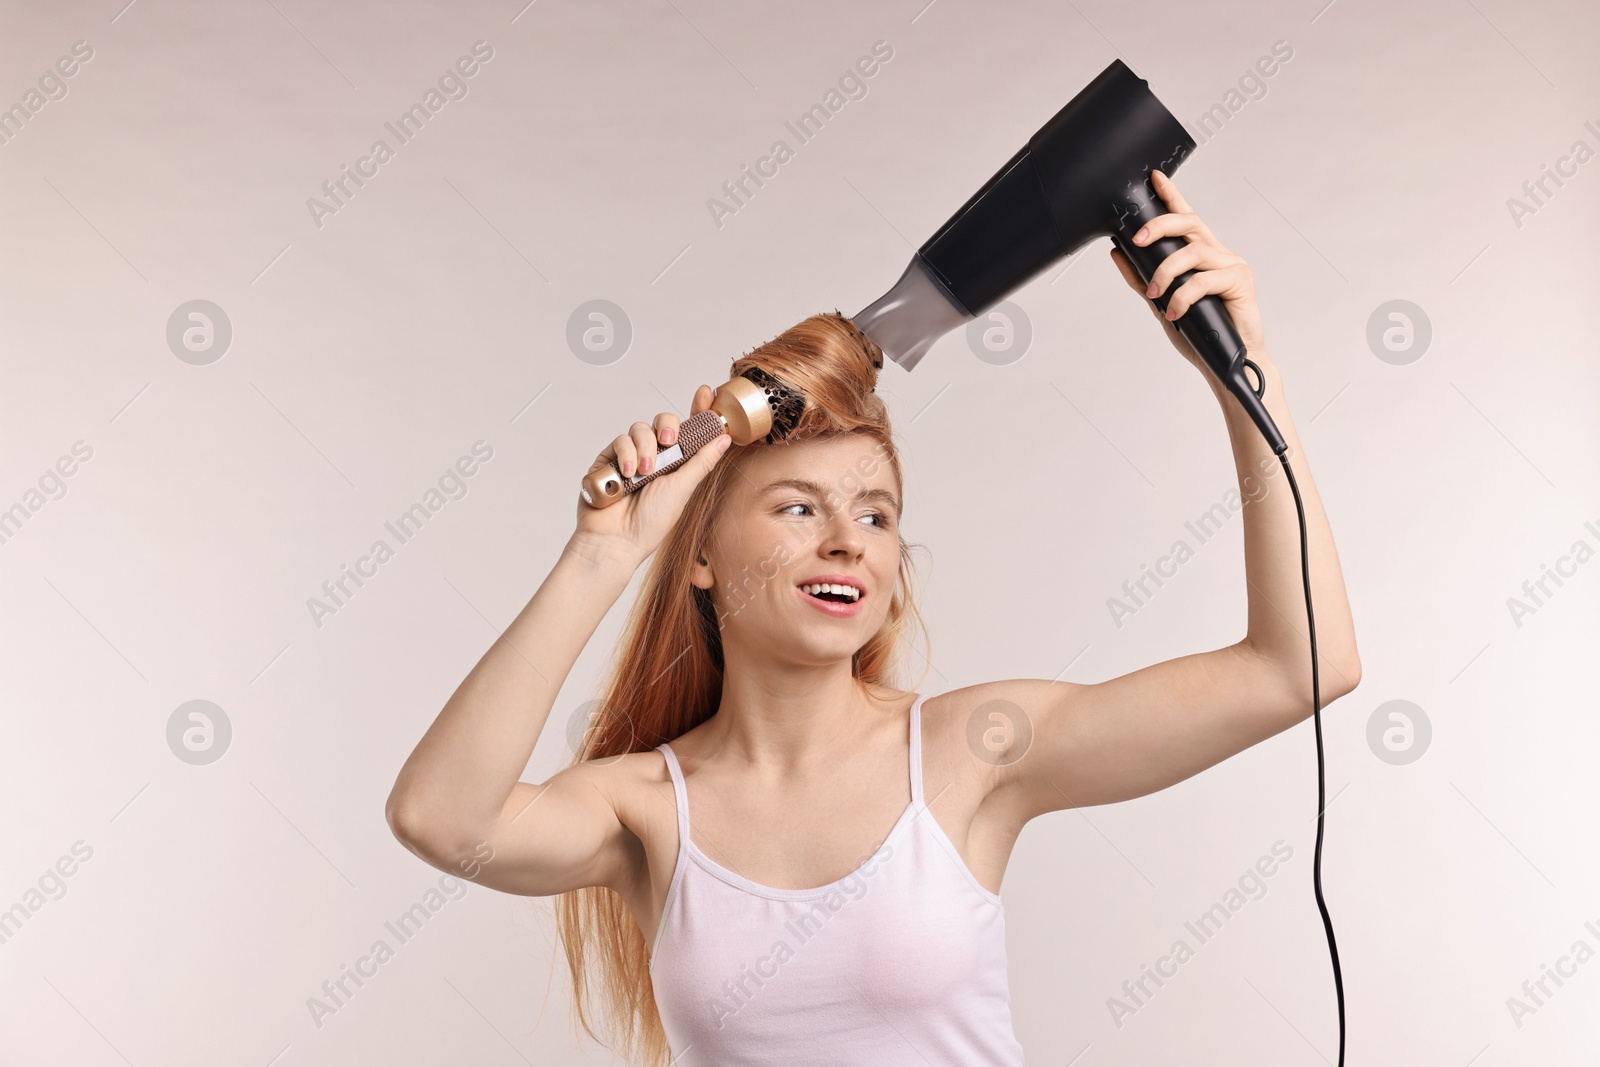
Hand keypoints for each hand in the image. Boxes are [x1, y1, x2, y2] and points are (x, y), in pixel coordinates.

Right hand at [571, 384, 730, 565]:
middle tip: (668, 441)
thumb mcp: (683, 489)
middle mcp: (655, 458)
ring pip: (639, 429)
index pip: (689, 432)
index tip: (705, 393)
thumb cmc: (651, 522)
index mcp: (677, 465)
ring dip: (644, 448)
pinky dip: (625, 454)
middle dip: (667, 427)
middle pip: (663, 423)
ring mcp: (630, 457)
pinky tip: (628, 474)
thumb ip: (701, 461)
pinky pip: (619, 440)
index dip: (698, 411)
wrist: (615, 540)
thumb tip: (724, 438)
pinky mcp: (609, 460)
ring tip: (644, 473)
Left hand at [1109, 169, 1265, 375]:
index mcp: (1200, 255)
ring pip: (1193, 252)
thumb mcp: (1161, 302)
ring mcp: (1230, 265)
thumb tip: (1117, 252)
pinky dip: (1183, 297)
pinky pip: (1203, 280)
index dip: (1171, 196)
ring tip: (1156, 294)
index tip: (1154, 178)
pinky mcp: (1240, 281)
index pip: (1184, 219)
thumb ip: (1142, 278)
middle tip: (1138, 240)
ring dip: (1166, 271)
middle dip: (1160, 225)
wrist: (1225, 361)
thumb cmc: (1198, 331)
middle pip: (1188, 224)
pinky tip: (1174, 313)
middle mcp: (1217, 254)